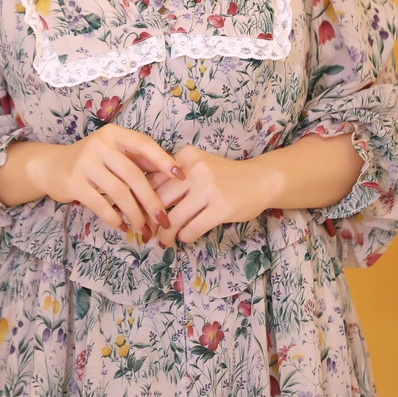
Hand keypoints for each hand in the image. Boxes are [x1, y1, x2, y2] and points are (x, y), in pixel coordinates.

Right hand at [25, 124, 185, 239]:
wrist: (51, 166)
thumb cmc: (92, 160)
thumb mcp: (114, 152)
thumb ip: (138, 160)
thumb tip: (171, 171)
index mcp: (114, 134)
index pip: (144, 144)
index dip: (163, 160)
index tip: (181, 176)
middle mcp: (99, 145)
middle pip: (133, 174)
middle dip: (151, 200)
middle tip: (164, 219)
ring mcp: (85, 163)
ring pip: (119, 192)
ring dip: (135, 214)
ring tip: (145, 230)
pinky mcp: (74, 183)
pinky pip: (101, 205)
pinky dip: (115, 219)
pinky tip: (124, 227)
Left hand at [146, 144, 266, 245]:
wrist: (261, 179)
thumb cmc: (225, 175)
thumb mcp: (198, 165)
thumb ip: (174, 175)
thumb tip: (142, 196)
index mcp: (186, 155)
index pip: (153, 178)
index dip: (142, 198)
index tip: (136, 212)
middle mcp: (195, 169)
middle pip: (159, 199)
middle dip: (150, 219)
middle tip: (146, 231)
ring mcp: (209, 188)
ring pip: (174, 217)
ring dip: (165, 234)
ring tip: (163, 240)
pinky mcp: (221, 208)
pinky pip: (192, 228)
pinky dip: (184, 236)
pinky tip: (184, 237)